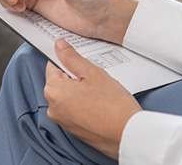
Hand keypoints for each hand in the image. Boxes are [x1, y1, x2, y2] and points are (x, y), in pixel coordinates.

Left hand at [45, 38, 141, 158]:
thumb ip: (72, 58)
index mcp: (54, 91)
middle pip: (60, 82)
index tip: (79, 59)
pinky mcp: (73, 129)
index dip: (67, 59)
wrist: (128, 135)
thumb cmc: (113, 105)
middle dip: (75, 76)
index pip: (53, 65)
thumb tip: (59, 46)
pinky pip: (73, 109)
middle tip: (94, 77)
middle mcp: (53, 108)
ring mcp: (62, 121)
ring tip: (99, 91)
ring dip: (80, 90)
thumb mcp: (93, 73)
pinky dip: (83, 103)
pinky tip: (99, 103)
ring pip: (68, 96)